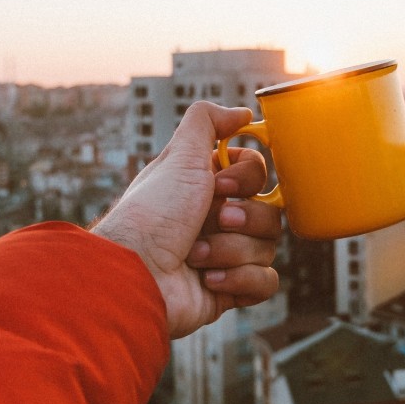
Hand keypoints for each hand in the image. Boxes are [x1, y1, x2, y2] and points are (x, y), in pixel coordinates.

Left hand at [91, 101, 280, 338]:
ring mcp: (227, 256)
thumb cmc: (151, 215)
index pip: (259, 175)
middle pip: (271, 212)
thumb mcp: (177, 156)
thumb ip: (207, 121)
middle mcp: (220, 219)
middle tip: (214, 221)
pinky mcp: (231, 290)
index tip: (221, 186)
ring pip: (268, 247)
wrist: (134, 275)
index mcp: (210, 188)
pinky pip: (265, 283)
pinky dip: (240, 280)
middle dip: (242, 219)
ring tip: (196, 256)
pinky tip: (208, 280)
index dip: (248, 180)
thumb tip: (244, 113)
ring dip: (230, 250)